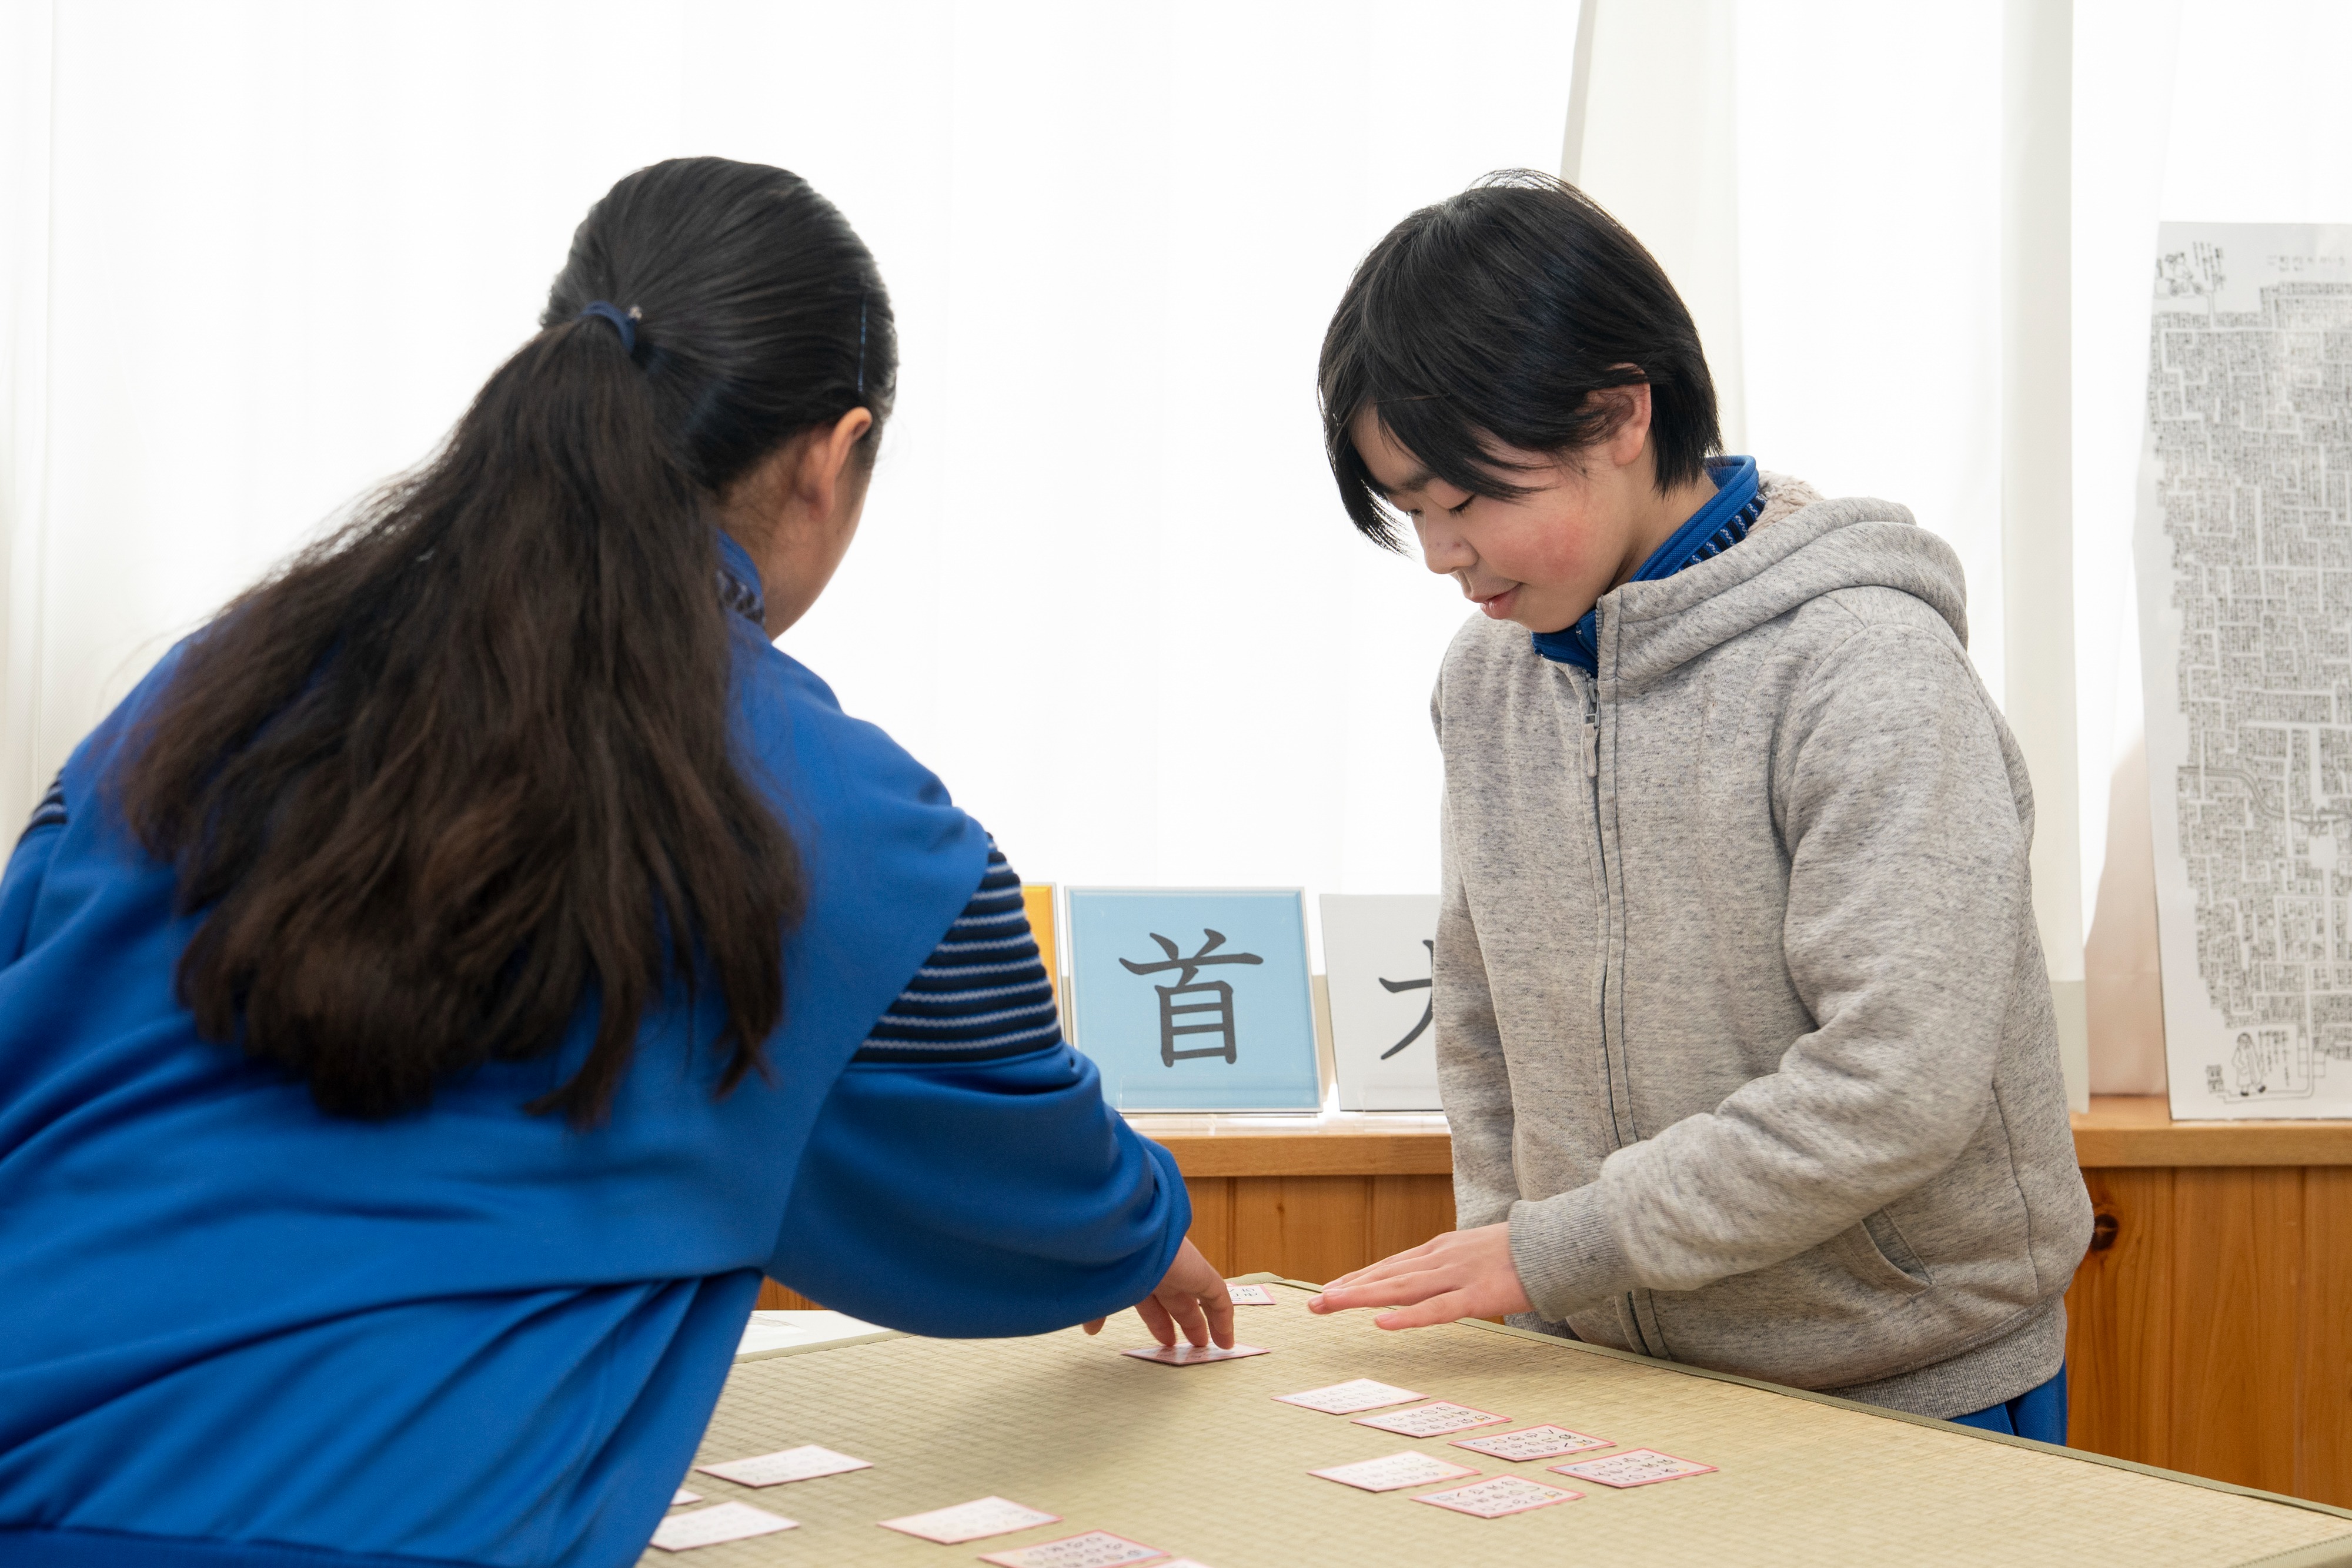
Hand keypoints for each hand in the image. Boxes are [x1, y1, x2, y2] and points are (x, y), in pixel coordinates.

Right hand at [1082, 1239, 1235, 1348]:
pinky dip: (1224, 1318)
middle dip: (1183, 1323)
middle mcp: (1160, 1268)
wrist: (1120, 1227)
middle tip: (1189, 1345)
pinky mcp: (1199, 1271)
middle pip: (1177, 1302)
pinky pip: (1218, 1297)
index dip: (1158, 1322)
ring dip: (1204, 1323)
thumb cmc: (1102, 1257)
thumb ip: (1098, 1310)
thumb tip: (1090, 1330)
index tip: (1163, 1341)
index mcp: (1137, 1271)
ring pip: (1198, 1299)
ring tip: (1212, 1344)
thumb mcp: (1098, 1289)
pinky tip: (1226, 1340)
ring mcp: (1181, 1268)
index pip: (1151, 1301)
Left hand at [1307, 1223, 1531, 1329]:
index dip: (1360, 1277)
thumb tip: (1433, 1276)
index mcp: (1442, 1249)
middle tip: (1314, 1303)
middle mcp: (1442, 1258)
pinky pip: (1436, 1310)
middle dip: (1348, 1288)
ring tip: (1330, 1304)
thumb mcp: (1478, 1251)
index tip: (1332, 1289)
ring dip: (1362, 1297)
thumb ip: (1453, 1263)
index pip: (1391, 1265)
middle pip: (1387, 1275)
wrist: (1559, 1243)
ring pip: (1400, 1289)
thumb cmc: (1522, 1252)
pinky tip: (1380, 1322)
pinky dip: (1406, 1317)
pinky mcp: (1477, 1296)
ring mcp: (1457, 1276)